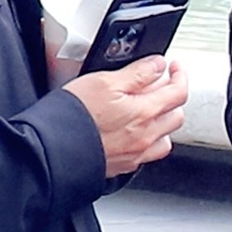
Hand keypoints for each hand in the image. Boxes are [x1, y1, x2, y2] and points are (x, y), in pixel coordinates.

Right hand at [71, 57, 185, 173]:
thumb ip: (137, 73)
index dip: (179, 75)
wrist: (52, 150)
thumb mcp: (104, 81)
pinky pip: (148, 153)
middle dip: (171, 98)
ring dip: (162, 122)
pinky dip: (148, 140)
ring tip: (147, 110)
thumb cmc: (73, 116)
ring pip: (165, 137)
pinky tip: (134, 132)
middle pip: (176, 115)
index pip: (178, 92)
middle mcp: (145, 136)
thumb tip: (158, 65)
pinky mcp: (123, 166)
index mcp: (144, 112)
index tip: (173, 67)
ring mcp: (136, 154)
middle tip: (158, 85)